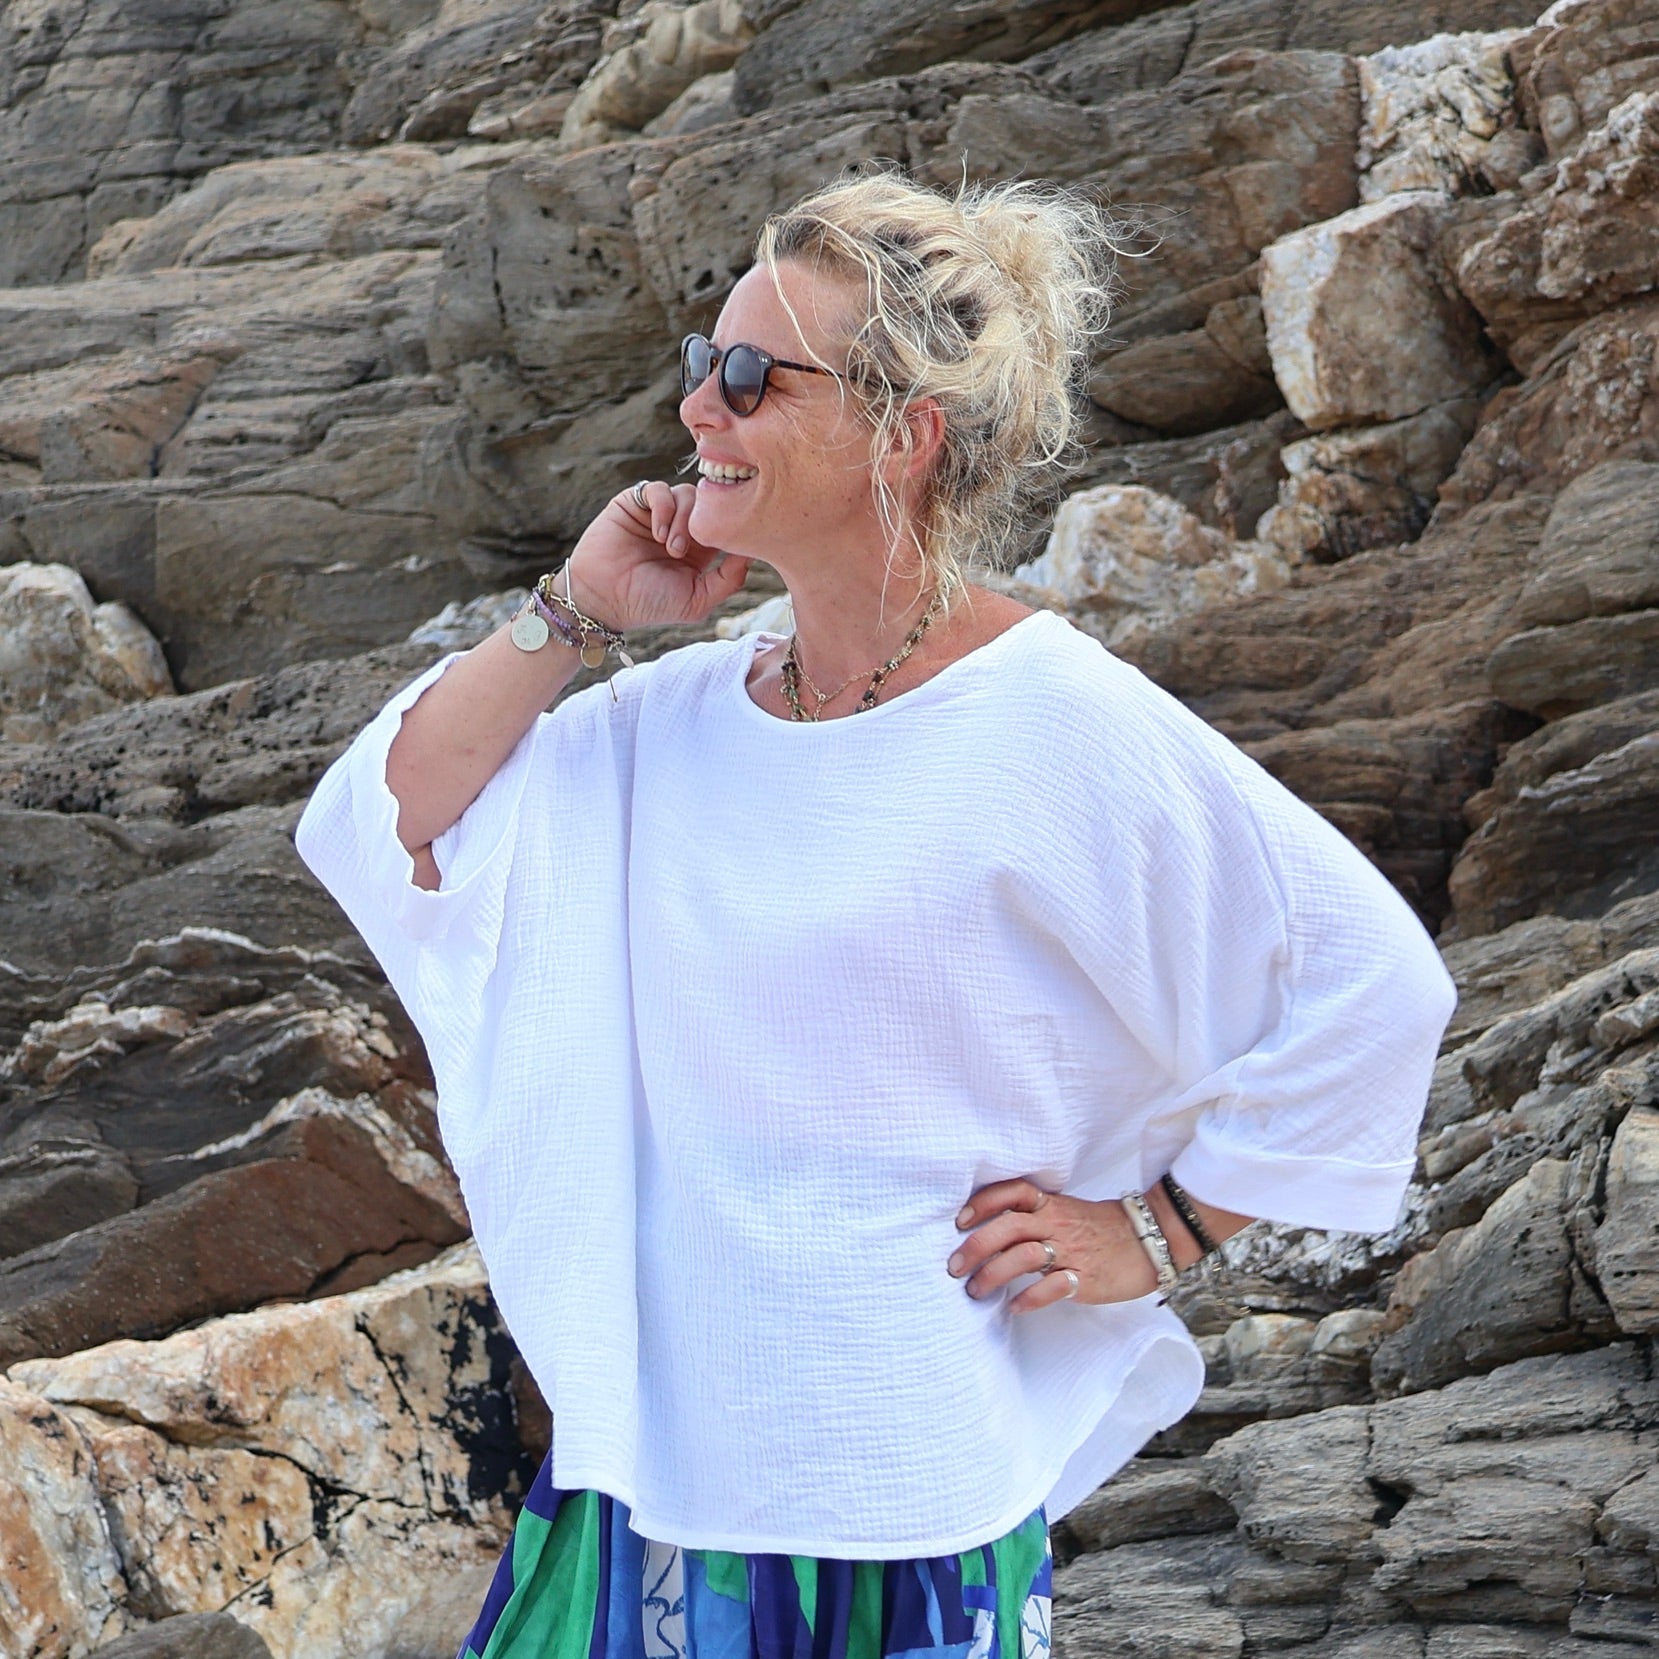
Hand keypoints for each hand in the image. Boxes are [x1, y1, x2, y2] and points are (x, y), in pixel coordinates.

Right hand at [564, 480, 750, 631]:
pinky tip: (657, 532)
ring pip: (688, 494)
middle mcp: (682, 528)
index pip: (726, 525)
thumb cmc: (649, 604)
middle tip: (688, 551)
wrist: (604, 598)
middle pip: (710, 505)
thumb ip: (729, 580)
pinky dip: (663, 508)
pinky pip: (659, 489)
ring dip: (683, 519)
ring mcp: (659, 514)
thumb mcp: (697, 601)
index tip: (729, 542)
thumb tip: (752, 553)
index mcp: (701, 550)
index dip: (731, 529)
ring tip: (670, 546)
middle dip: (705, 524)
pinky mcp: (635, 503)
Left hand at [946, 1178, 1159, 1312]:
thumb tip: (991, 1230)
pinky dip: (1030, 1298)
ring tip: (976, 1291)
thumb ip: (1034, 1216)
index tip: (959, 1219)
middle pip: (1009, 1226)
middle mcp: (1057, 1224)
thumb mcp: (1066, 1211)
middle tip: (954, 1266)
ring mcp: (1071, 1251)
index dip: (984, 1202)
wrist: (1151, 1240)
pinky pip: (1053, 1287)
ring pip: (1025, 1256)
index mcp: (1052, 1205)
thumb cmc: (1101, 1228)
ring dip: (994, 1274)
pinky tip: (1014, 1307)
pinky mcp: (1085, 1278)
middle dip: (976, 1246)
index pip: (1014, 1192)